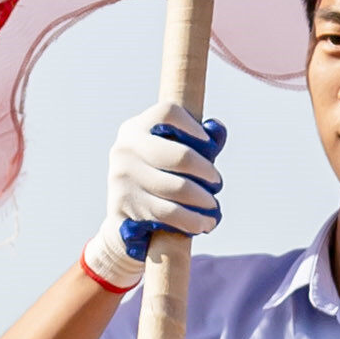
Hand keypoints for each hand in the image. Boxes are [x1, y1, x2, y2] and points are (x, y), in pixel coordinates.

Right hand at [82, 108, 225, 291]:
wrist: (122, 225)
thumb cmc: (155, 184)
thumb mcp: (169, 159)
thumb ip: (196, 144)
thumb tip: (218, 128)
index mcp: (135, 129)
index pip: (168, 113)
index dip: (193, 126)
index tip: (209, 144)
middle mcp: (125, 149)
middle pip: (180, 155)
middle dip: (207, 172)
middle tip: (217, 183)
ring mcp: (122, 178)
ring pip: (178, 188)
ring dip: (204, 200)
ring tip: (213, 207)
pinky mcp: (124, 207)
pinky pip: (169, 213)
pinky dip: (192, 220)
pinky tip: (203, 223)